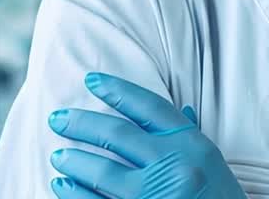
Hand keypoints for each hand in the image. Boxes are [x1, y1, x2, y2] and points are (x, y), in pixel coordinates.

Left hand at [47, 73, 245, 198]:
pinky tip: (62, 185)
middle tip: (57, 118)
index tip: (91, 81)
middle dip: (81, 124)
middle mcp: (174, 167)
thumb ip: (188, 137)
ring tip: (58, 156)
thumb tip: (179, 108)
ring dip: (74, 161)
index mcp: (193, 145)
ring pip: (102, 171)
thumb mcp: (212, 163)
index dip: (117, 90)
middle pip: (116, 135)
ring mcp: (155, 196)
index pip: (148, 107)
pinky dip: (75, 194)